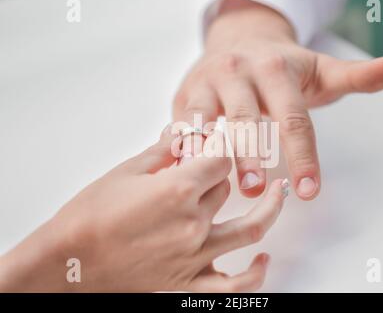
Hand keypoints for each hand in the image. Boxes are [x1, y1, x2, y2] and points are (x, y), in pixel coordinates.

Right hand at [0, 127, 287, 291]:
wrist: (68, 263)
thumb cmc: (89, 217)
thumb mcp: (126, 172)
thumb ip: (163, 151)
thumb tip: (183, 133)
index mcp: (178, 189)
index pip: (220, 157)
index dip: (221, 144)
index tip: (217, 140)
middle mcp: (193, 223)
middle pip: (228, 187)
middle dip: (221, 172)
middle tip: (212, 166)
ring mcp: (195, 256)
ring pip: (249, 228)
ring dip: (269, 208)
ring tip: (278, 192)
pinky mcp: (188, 284)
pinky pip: (235, 286)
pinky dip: (255, 274)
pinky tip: (263, 259)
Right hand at [173, 0, 382, 199]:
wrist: (238, 42)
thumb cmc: (280, 66)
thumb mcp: (319, 69)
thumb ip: (355, 76)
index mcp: (275, 69)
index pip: (293, 117)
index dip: (302, 155)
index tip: (309, 190)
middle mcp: (238, 73)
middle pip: (245, 119)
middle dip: (251, 156)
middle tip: (258, 191)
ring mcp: (207, 84)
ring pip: (205, 122)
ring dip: (208, 155)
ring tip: (213, 185)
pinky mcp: (184, 96)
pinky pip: (180, 126)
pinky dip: (180, 149)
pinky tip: (184, 172)